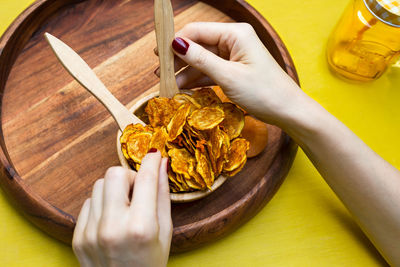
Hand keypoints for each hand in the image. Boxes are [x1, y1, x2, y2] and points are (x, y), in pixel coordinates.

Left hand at [72, 151, 171, 266]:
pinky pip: (88, 202)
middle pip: (114, 174)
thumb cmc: (151, 264)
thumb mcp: (165, 231)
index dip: (152, 162)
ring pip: (99, 185)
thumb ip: (163, 194)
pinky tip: (111, 220)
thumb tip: (161, 164)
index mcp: (140, 227)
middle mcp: (112, 227)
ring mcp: (91, 232)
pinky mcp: (78, 236)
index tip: (155, 155)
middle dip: (129, 176)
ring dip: (115, 190)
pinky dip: (102, 205)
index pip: (145, 179)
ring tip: (125, 208)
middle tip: (137, 191)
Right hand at [164, 22, 302, 125]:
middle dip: (179, 59)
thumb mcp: (228, 76)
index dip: (176, 42)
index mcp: (235, 34)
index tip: (158, 56)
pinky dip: (198, 79)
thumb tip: (176, 44)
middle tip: (161, 73)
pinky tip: (183, 87)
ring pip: (203, 60)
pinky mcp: (235, 70)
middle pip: (199, 45)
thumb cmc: (263, 92)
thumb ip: (200, 59)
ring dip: (187, 71)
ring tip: (168, 84)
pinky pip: (212, 70)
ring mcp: (235, 56)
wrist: (288, 111)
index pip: (197, 31)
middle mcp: (234, 40)